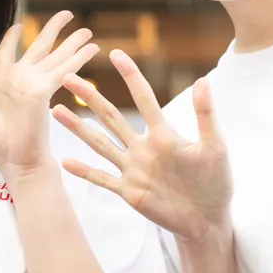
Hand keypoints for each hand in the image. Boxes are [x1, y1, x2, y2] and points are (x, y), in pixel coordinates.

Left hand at [0, 11, 97, 179]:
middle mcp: (22, 79)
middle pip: (39, 47)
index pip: (8, 53)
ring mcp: (36, 84)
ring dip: (72, 41)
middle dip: (53, 30)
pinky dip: (78, 58)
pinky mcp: (45, 90)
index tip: (17, 26)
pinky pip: (63, 69)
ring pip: (56, 55)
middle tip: (67, 13)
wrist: (11, 160)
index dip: (12, 38)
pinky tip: (93, 47)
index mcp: (3, 82)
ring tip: (89, 29)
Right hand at [56, 53, 231, 242]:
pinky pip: (102, 179)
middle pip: (110, 116)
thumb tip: (203, 81)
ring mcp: (133, 169)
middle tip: (68, 77)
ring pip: (100, 143)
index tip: (115, 53)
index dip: (130, 76)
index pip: (143, 98)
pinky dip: (84, 171)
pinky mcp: (129, 192)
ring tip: (56, 110)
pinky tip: (64, 161)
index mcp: (163, 133)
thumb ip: (206, 116)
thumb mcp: (215, 147)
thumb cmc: (216, 182)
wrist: (208, 219)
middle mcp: (143, 147)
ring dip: (78, 128)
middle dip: (90, 97)